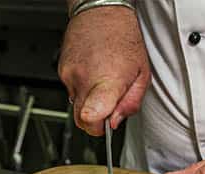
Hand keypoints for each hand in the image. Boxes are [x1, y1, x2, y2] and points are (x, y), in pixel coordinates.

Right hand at [58, 6, 150, 135]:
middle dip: (94, 121)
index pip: (91, 118)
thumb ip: (130, 104)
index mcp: (108, 82)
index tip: (106, 125)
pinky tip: (92, 73)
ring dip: (89, 102)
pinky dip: (82, 88)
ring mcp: (70, 75)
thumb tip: (115, 123)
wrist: (101, 12)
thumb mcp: (142, 75)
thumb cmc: (123, 38)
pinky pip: (71, 90)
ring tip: (101, 83)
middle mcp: (85, 79)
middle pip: (81, 120)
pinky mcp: (62, 70)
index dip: (98, 129)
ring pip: (76, 105)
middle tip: (108, 109)